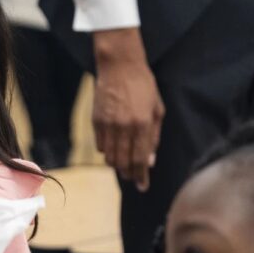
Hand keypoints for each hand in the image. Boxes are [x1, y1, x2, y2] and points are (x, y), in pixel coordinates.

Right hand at [92, 28, 164, 190]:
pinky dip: (107, 151)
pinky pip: (100, 146)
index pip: (141, 159)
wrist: (120, 66)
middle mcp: (124, 127)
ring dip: (117, 164)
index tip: (143, 186)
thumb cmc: (143, 85)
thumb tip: (150, 160)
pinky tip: (114, 148)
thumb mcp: (157, 109)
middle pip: (123, 162)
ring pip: (109, 157)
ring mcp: (108, 125)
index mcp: (142, 124)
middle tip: (133, 177)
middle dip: (129, 174)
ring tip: (123, 164)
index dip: (142, 176)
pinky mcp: (96, 121)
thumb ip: (154, 136)